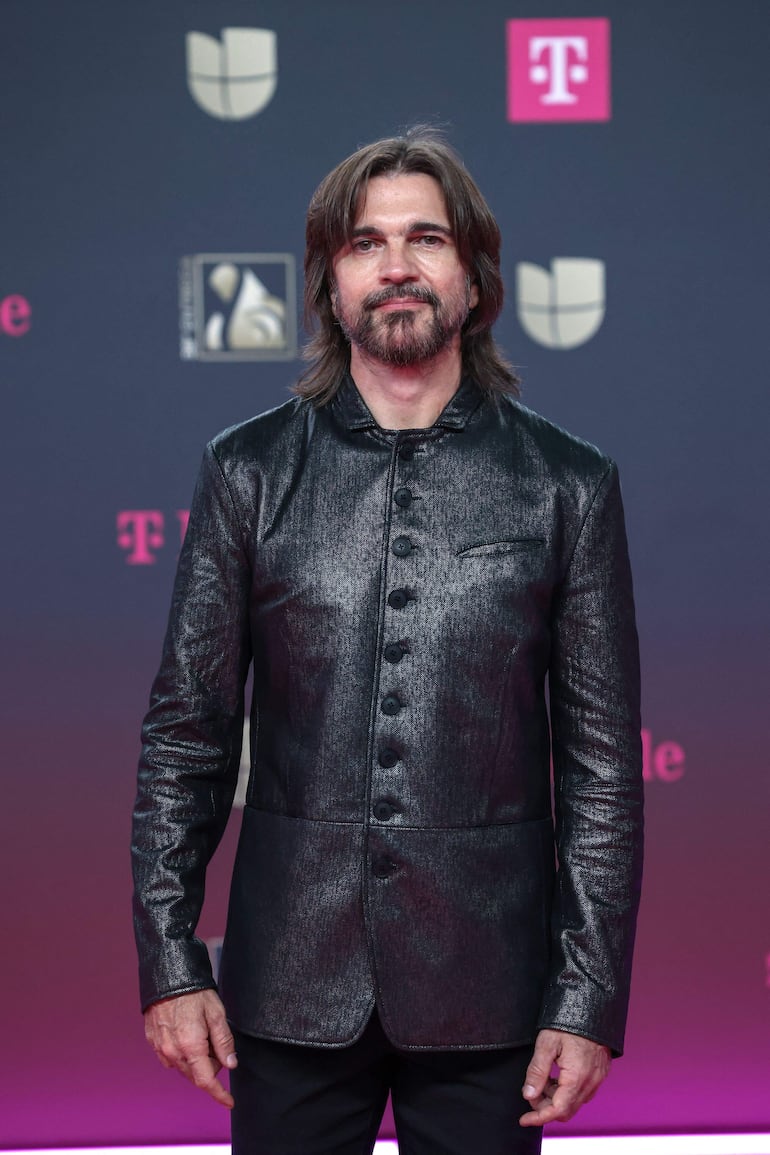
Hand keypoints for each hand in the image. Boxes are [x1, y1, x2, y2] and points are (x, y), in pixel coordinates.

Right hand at [144, 989, 237, 1107]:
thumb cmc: (194, 993)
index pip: (206, 1081)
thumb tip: (231, 1064)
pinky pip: (170, 1058)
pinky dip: (182, 1054)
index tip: (229, 1101)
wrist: (167, 976)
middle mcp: (172, 1052)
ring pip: (183, 1068)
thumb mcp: (216, 1013)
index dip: (219, 1093)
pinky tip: (188, 1034)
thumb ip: (224, 1042)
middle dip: (210, 1066)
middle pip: (196, 1075)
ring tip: (201, 1034)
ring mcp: (160, 1048)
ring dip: (195, 1060)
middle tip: (216, 1042)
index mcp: (190, 1047)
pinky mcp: (153, 1042)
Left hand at [519, 1028, 610, 1126]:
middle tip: (530, 1092)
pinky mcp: (600, 1072)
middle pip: (566, 1110)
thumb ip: (537, 1071)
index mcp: (577, 1077)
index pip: (557, 1110)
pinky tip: (556, 1075)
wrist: (592, 1005)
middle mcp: (591, 1082)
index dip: (538, 1117)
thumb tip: (528, 1095)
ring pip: (574, 1102)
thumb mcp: (546, 1043)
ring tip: (542, 1078)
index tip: (523, 1119)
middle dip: (545, 1107)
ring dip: (555, 1098)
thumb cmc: (568, 1021)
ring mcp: (598, 1078)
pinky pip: (582, 1092)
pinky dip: (566, 1091)